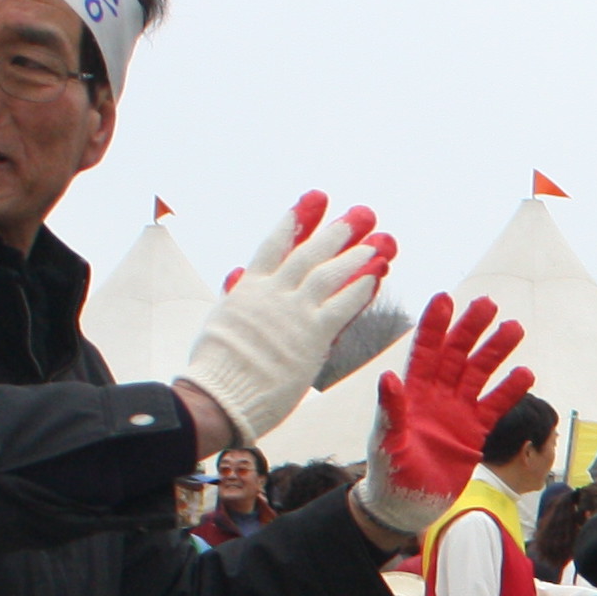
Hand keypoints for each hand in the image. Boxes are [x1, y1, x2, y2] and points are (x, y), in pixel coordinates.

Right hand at [180, 193, 391, 447]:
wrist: (218, 396)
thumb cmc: (216, 367)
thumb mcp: (222, 321)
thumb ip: (238, 296)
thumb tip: (238, 274)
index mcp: (248, 288)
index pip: (275, 244)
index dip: (297, 220)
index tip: (314, 199)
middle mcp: (273, 294)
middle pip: (310, 253)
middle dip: (337, 231)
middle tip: (361, 213)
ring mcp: (294, 313)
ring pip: (330, 274)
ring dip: (357, 256)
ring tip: (379, 240)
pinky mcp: (311, 337)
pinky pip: (342, 307)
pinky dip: (361, 289)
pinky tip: (378, 275)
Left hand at [364, 295, 535, 537]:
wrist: (405, 506)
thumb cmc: (388, 474)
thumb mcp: (386, 444)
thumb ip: (391, 412)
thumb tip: (389, 377)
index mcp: (411, 392)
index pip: (424, 351)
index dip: (434, 325)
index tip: (445, 299)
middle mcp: (435, 395)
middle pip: (456, 354)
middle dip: (470, 328)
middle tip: (488, 304)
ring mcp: (457, 412)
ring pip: (478, 373)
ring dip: (495, 351)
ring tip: (514, 328)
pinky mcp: (474, 432)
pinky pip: (495, 406)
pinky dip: (509, 391)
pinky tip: (526, 374)